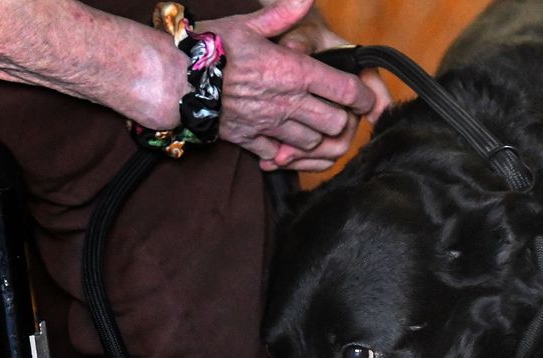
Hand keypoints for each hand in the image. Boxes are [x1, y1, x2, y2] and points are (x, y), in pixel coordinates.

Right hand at [197, 0, 375, 169]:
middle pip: (334, 124)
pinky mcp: (249, 140)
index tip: (367, 100)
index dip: (363, 98)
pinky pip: (278, 157)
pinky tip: (283, 147)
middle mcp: (287, 102)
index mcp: (294, 71)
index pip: (344, 90)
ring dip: (316, 139)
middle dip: (341, 121)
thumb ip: (282, 14)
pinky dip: (285, 155)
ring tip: (314, 129)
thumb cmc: (210, 49)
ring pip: (310, 143)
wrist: (175, 82)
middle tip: (339, 115)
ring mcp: (268, 125)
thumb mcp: (248, 24)